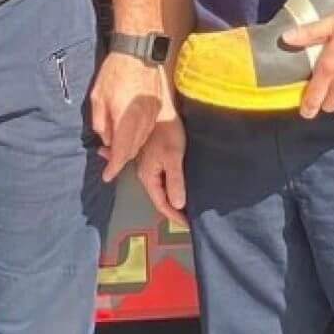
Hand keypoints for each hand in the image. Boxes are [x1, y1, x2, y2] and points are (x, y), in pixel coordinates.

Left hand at [88, 53, 167, 183]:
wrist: (140, 52)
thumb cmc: (115, 73)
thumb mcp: (98, 98)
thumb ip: (101, 123)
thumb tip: (107, 139)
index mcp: (125, 120)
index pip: (121, 152)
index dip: (113, 167)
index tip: (107, 176)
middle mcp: (142, 122)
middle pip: (132, 150)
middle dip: (120, 159)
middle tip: (108, 161)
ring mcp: (152, 116)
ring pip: (141, 142)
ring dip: (129, 149)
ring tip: (117, 147)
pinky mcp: (157, 110)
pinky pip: (147, 132)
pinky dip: (138, 138)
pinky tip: (129, 134)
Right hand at [136, 116, 187, 230]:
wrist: (159, 108)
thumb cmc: (167, 132)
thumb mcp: (173, 157)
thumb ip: (174, 181)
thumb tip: (178, 204)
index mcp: (147, 175)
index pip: (161, 203)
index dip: (175, 216)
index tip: (189, 225)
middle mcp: (144, 172)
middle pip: (159, 197)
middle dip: (172, 209)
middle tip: (189, 218)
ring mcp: (147, 164)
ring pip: (158, 187)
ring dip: (169, 198)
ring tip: (183, 209)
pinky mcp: (153, 156)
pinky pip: (158, 177)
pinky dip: (164, 186)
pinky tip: (169, 189)